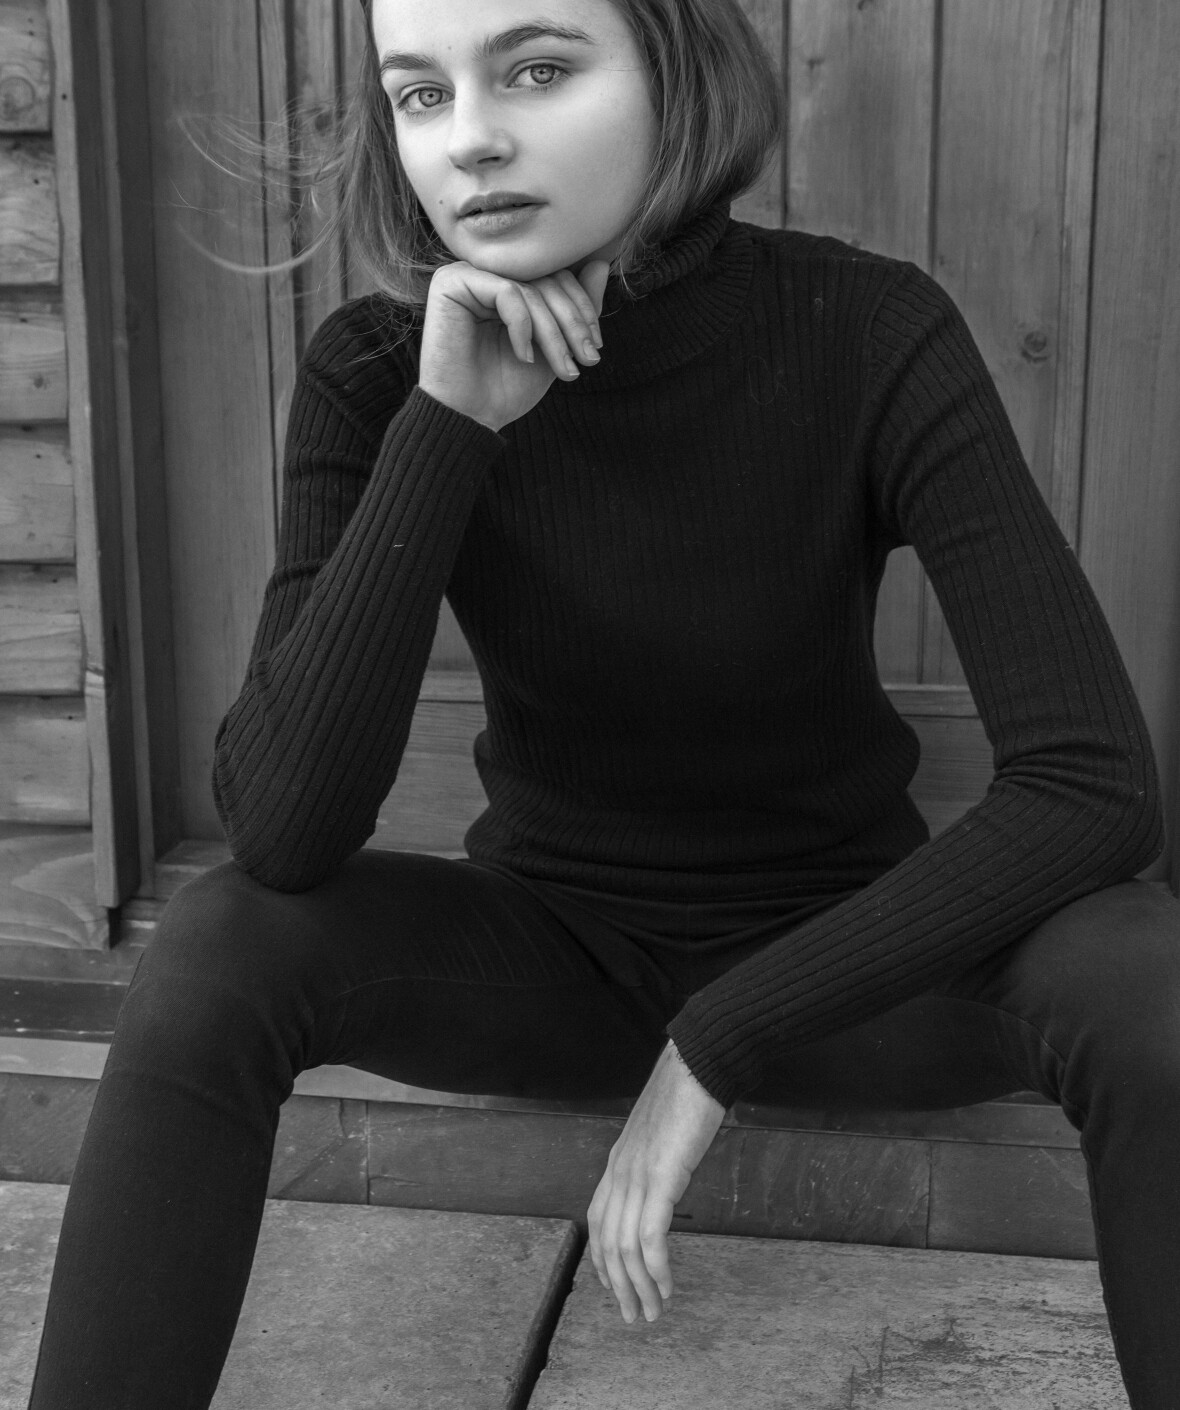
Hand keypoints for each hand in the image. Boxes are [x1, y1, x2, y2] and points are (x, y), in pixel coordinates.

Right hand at [417, 258, 610, 433]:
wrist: (469, 418)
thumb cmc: (505, 387)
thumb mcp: (553, 347)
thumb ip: (575, 307)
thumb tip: (601, 265)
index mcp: (507, 283)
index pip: (556, 276)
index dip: (583, 308)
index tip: (595, 348)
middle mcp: (486, 273)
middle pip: (546, 279)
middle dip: (573, 322)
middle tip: (588, 358)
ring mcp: (466, 274)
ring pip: (530, 288)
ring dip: (554, 333)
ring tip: (563, 368)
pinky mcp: (451, 283)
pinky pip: (506, 292)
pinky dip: (522, 327)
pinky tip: (523, 356)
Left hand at [587, 1039, 724, 1323]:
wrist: (697, 1064)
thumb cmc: (688, 1092)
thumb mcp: (662, 1133)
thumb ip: (657, 1158)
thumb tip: (666, 1178)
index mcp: (618, 1160)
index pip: (598, 1220)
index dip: (603, 1259)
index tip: (617, 1288)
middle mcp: (619, 1171)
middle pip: (608, 1242)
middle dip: (620, 1286)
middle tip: (636, 1316)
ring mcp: (637, 1174)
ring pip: (626, 1245)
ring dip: (639, 1286)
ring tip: (654, 1312)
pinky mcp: (660, 1177)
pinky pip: (650, 1235)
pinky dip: (655, 1267)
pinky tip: (666, 1286)